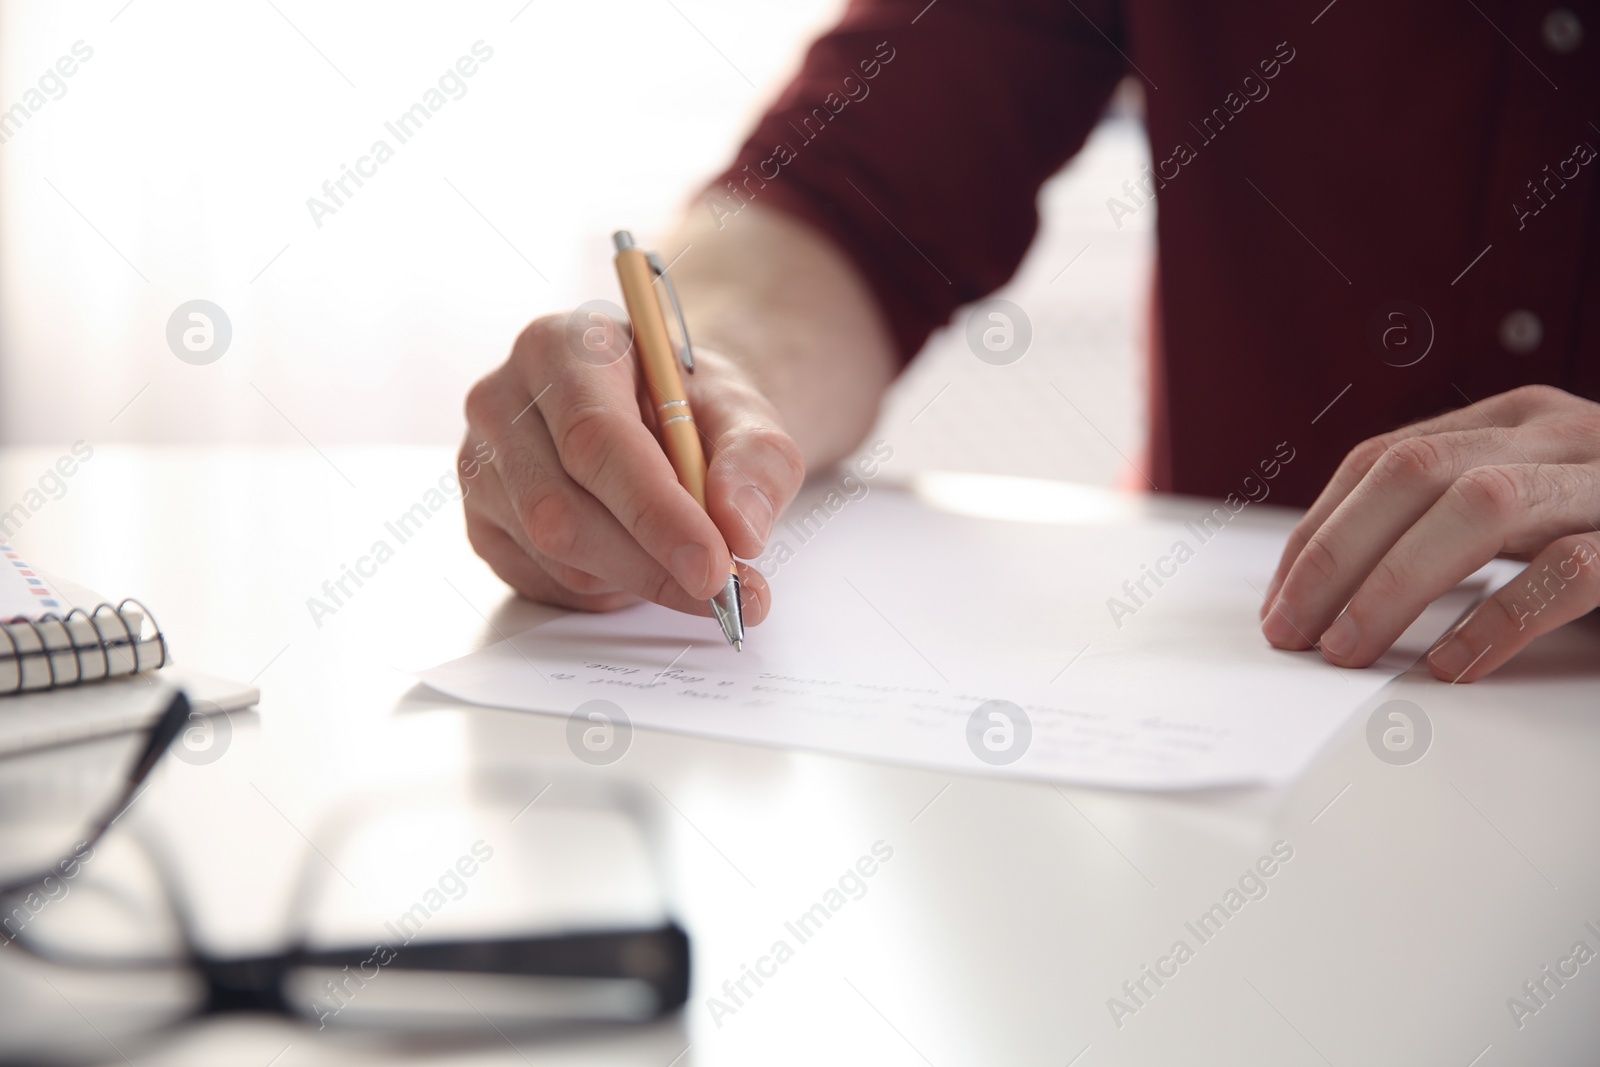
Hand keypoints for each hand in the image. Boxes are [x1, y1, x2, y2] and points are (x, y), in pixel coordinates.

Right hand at [460, 312, 804, 621]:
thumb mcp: (744, 409)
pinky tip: (638, 555)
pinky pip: (546, 582)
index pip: (595, 439)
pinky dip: (609, 589)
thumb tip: (739, 527)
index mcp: (561, 347)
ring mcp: (481, 466)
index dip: (656, 513)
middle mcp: (501, 401)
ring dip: (637, 579)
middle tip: (728, 594)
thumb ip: (757, 458)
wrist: (658, 411)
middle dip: (653, 565)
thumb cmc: (690, 403)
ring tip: (686, 555)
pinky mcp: (482, 523)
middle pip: (561, 510)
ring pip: (556, 556)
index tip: (715, 567)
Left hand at [1261, 384, 1599, 681]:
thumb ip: (1451, 524)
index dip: (1318, 532)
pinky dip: (1498, 620)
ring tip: (1348, 647)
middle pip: (1414, 472)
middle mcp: (1556, 435)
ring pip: (1481, 506)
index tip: (1279, 601)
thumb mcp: (1532, 510)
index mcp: (1513, 422)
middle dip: (1335, 555)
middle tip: (1292, 630)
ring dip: (1395, 583)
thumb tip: (1333, 591)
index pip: (1383, 459)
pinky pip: (1568, 570)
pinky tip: (1450, 663)